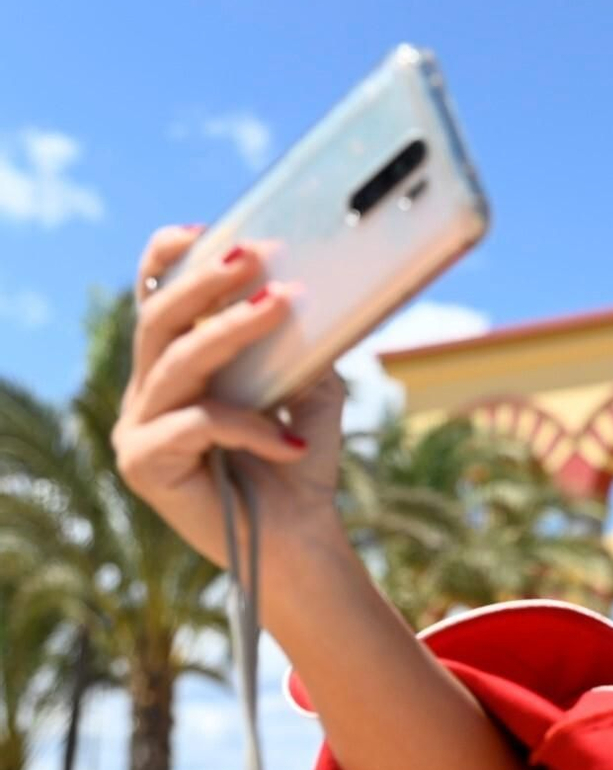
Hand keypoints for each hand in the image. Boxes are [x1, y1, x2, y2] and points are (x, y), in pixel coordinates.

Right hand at [114, 225, 347, 570]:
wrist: (299, 538)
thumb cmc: (300, 462)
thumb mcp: (311, 390)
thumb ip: (304, 347)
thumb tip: (317, 295)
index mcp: (177, 369)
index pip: (156, 302)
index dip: (168, 261)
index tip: (203, 231)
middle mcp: (148, 394)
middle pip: (161, 320)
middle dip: (206, 281)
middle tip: (252, 256)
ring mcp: (138, 429)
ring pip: (178, 362)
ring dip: (232, 329)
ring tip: (280, 305)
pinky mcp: (143, 465)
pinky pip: (197, 423)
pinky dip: (250, 425)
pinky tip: (291, 439)